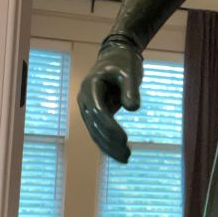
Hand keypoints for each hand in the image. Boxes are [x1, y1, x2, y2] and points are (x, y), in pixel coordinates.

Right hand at [77, 35, 142, 163]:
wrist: (116, 57)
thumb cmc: (123, 63)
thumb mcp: (130, 72)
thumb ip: (131, 89)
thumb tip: (132, 109)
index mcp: (90, 87)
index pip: (98, 111)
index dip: (110, 126)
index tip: (124, 139)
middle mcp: (85, 100)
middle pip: (95, 126)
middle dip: (110, 142)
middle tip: (127, 155)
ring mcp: (88, 109)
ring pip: (95, 133)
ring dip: (109, 147)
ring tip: (126, 159)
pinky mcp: (95, 115)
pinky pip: (99, 132)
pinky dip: (109, 144)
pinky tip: (120, 155)